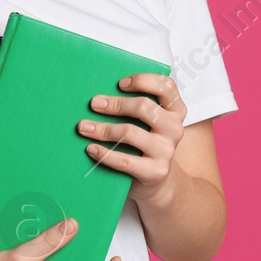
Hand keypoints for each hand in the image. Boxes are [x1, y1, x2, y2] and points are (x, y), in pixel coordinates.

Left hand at [77, 72, 186, 209]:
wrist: (158, 180)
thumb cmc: (146, 143)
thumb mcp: (149, 122)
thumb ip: (135, 107)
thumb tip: (102, 95)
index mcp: (175, 110)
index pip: (165, 86)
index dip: (143, 80)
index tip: (120, 83)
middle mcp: (174, 128)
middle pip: (144, 108)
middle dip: (115, 104)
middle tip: (94, 104)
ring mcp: (166, 150)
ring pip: (130, 133)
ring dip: (103, 129)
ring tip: (84, 127)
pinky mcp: (155, 171)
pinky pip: (125, 160)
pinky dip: (104, 153)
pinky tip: (91, 148)